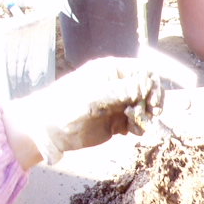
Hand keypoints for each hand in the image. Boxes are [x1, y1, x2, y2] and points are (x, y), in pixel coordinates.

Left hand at [4, 57, 163, 165]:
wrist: (50, 129)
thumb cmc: (67, 106)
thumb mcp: (95, 96)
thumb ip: (122, 89)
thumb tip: (146, 85)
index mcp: (111, 71)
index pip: (143, 71)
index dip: (153, 85)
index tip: (153, 102)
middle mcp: (117, 85)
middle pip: (147, 89)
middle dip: (152, 102)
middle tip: (151, 115)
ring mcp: (117, 103)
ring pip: (144, 107)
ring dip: (145, 117)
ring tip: (135, 126)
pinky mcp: (115, 121)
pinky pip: (136, 122)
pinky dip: (138, 127)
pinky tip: (129, 132)